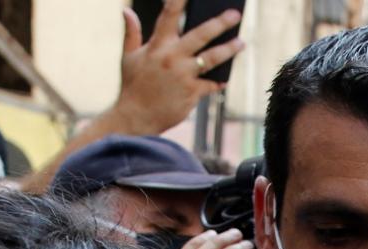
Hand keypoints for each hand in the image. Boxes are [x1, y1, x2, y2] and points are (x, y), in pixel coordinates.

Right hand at [114, 0, 245, 134]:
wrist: (135, 118)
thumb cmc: (132, 86)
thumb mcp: (128, 57)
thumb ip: (131, 33)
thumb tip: (126, 11)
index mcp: (156, 46)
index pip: (169, 16)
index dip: (179, 1)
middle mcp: (171, 57)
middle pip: (200, 35)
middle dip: (220, 23)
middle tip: (235, 15)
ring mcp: (183, 75)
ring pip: (212, 58)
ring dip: (229, 50)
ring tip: (241, 43)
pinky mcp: (192, 93)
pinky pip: (211, 84)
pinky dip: (218, 82)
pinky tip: (225, 78)